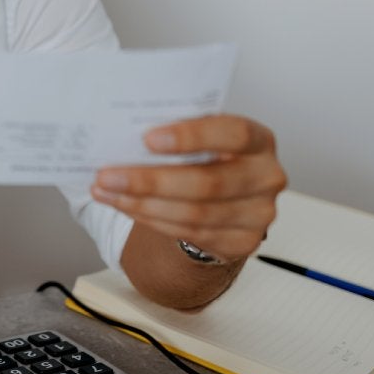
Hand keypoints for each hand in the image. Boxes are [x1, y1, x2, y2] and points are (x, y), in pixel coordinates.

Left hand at [91, 115, 286, 261]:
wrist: (227, 197)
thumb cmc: (210, 156)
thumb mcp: (203, 135)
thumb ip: (179, 130)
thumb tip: (125, 130)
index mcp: (259, 140)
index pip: (234, 134)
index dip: (191, 137)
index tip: (148, 139)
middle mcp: (266, 177)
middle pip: (208, 183)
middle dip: (150, 181)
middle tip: (108, 175)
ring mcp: (258, 215)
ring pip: (193, 214)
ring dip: (142, 204)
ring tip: (106, 191)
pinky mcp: (241, 243)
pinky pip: (189, 234)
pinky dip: (150, 219)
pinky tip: (125, 206)